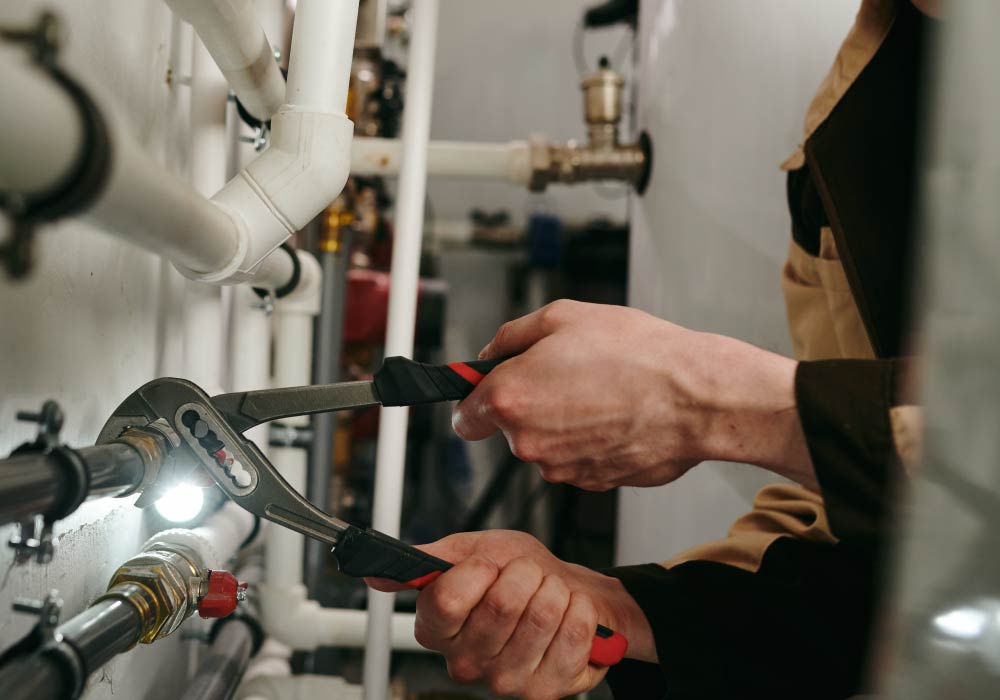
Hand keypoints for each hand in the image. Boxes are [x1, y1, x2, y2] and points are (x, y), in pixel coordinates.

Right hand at [367, 530, 654, 699]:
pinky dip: (577, 610)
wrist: (565, 593)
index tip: (488, 564)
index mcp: (437, 629)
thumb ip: (428, 562)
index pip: (446, 601)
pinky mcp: (546, 691)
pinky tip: (566, 613)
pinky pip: (572, 631)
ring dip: (553, 590)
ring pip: (540, 614)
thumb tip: (376, 572)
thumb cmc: (518, 574)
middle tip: (525, 577)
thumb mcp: (472, 552)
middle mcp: (466, 662)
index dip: (476, 572)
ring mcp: (506, 681)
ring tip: (547, 594)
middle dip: (523, 574)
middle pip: (501, 605)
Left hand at [453, 300, 815, 490]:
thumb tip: (491, 353)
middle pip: (510, 428)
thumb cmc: (637, 354)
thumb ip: (511, 337)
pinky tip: (618, 415)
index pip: (464, 417)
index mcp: (511, 397)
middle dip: (530, 404)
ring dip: (563, 423)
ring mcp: (561, 468)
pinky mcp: (593, 482)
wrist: (695, 397)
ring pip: (546, 445)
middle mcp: (529, 441)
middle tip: (569, 374)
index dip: (477, 400)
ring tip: (602, 392)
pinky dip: (590, 440)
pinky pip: (578, 459)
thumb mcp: (563, 317)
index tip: (491, 390)